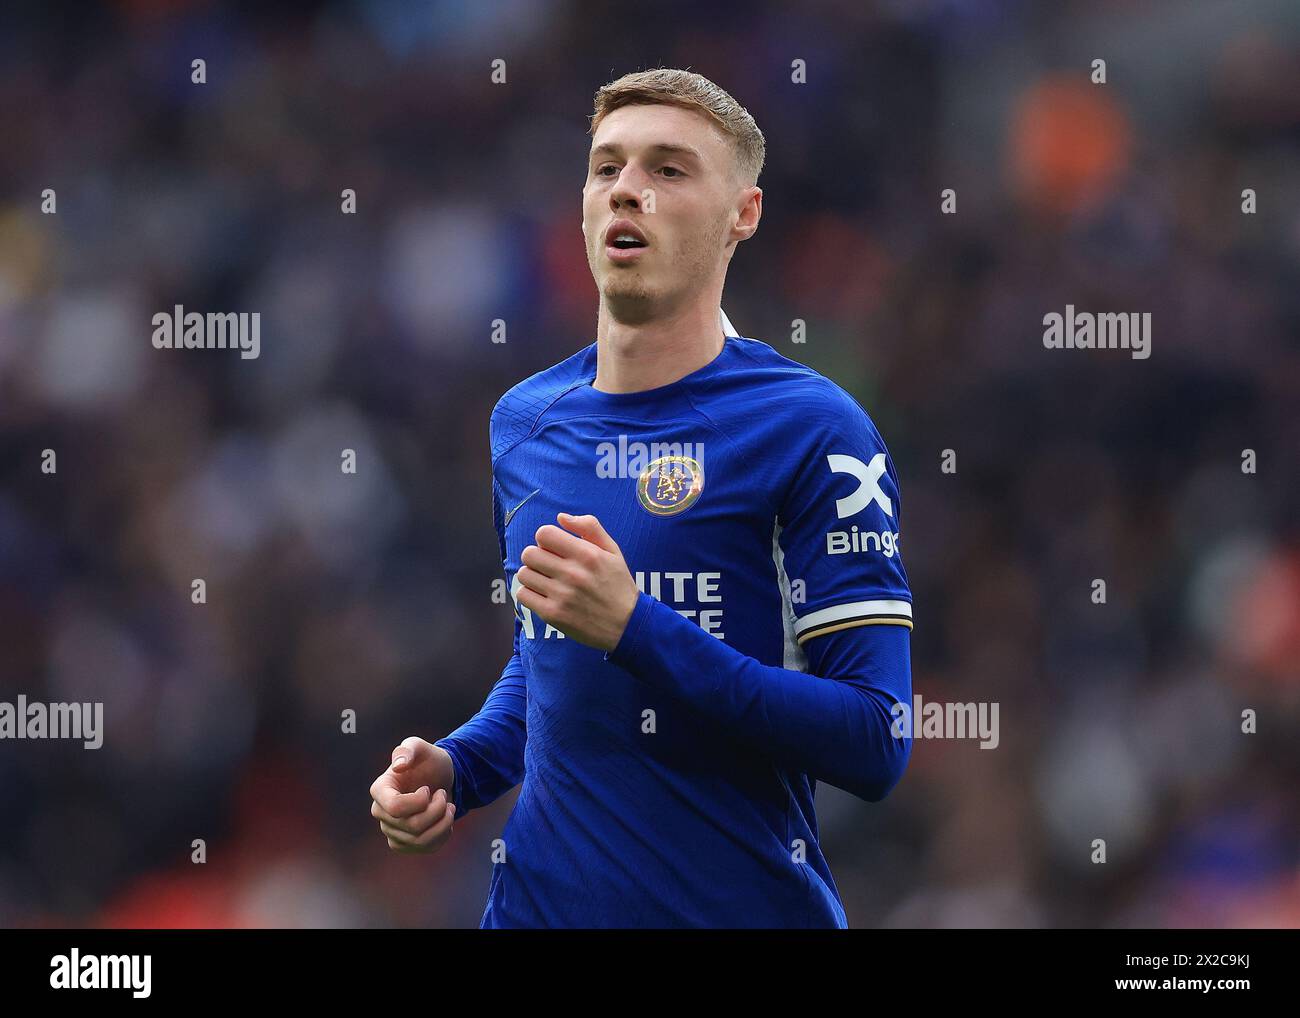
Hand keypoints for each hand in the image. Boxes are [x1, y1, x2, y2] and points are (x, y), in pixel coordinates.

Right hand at [369, 736, 456, 854]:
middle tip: (442, 794)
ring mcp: (391, 830)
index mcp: (380, 790)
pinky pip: (425, 848)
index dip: (419, 802)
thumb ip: (409, 749)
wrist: (439, 777)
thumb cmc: (428, 761)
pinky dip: (443, 834)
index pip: (395, 808)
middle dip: (437, 810)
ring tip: (449, 807)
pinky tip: (446, 820)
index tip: (428, 789)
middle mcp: (380, 813)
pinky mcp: (404, 843)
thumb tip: (399, 765)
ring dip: (443, 823)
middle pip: (411, 826)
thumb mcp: (421, 747)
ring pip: (420, 840)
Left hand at [515, 513, 638, 651]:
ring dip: (532, 575)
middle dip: (537, 556)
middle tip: (548, 565)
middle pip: (529, 553)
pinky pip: (522, 595)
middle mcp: (573, 573)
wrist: (627, 625)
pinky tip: (543, 595)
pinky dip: (529, 593)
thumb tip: (560, 517)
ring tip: (546, 581)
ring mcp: (561, 595)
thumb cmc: (619, 585)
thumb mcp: (613, 551)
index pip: (544, 534)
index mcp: (587, 554)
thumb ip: (590, 527)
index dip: (546, 539)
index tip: (554, 549)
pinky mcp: (552, 614)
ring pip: (524, 573)